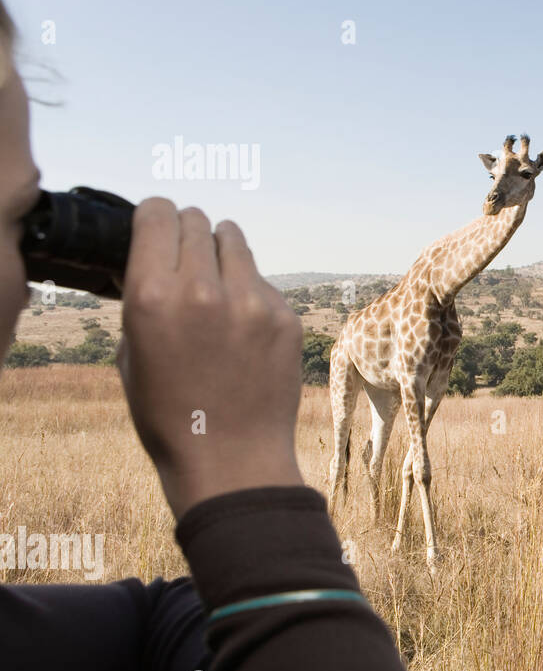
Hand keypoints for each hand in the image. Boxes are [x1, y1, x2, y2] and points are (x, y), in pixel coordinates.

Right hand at [117, 199, 304, 519]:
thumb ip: (139, 298)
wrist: (230, 457)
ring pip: (234, 239)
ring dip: (220, 251)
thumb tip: (146, 259)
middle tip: (184, 258)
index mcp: (153, 295)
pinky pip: (261, 280)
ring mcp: (250, 301)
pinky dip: (249, 290)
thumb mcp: (130, 354)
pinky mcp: (284, 316)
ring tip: (214, 282)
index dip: (153, 216)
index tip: (155, 228)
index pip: (157, 213)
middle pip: (196, 220)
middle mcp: (202, 288)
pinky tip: (241, 326)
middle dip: (186, 233)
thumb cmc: (169, 414)